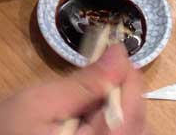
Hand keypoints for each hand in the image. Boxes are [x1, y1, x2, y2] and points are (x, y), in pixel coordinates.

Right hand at [0, 44, 144, 134]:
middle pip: (136, 125)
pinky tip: (87, 113)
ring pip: (129, 133)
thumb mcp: (39, 102)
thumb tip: (119, 53)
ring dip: (118, 107)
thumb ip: (84, 83)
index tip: (116, 49)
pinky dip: (108, 123)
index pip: (132, 111)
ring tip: (91, 90)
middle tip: (101, 68)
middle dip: (124, 92)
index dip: (130, 76)